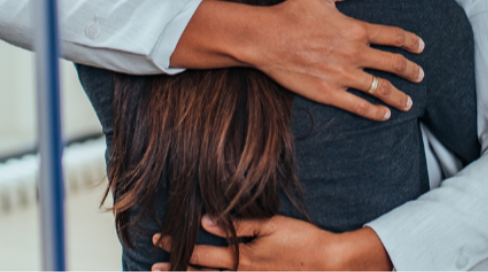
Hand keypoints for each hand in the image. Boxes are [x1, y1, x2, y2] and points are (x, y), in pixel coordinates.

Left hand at [151, 215, 391, 271]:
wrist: (331, 265)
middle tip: (155, 269)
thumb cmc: (304, 241)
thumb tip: (206, 220)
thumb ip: (238, 224)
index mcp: (243, 259)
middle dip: (177, 271)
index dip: (178, 247)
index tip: (158, 241)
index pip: (201, 253)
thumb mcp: (272, 225)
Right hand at [239, 0, 424, 120]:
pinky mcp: (329, 92)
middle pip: (394, 65)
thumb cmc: (292, 13)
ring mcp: (343, 75)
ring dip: (398, 96)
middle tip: (420, 75)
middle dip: (411, 71)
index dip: (411, 42)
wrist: (266, 38)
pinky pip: (359, 105)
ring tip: (408, 102)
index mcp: (356, 29)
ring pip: (381, 89)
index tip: (420, 47)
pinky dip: (375, 112)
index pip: (393, 36)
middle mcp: (355, 53)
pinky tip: (384, 114)